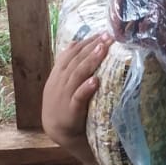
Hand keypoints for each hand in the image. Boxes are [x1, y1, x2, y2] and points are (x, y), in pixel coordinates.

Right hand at [41, 32, 112, 149]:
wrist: (58, 131)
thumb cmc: (65, 104)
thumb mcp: (62, 81)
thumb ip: (68, 64)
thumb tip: (75, 42)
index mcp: (58, 73)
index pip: (71, 53)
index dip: (86, 42)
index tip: (102, 33)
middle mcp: (60, 82)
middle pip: (76, 60)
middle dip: (92, 47)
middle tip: (107, 37)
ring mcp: (64, 96)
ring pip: (77, 75)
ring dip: (90, 61)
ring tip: (102, 50)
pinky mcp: (71, 110)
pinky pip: (78, 98)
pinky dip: (86, 88)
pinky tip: (95, 81)